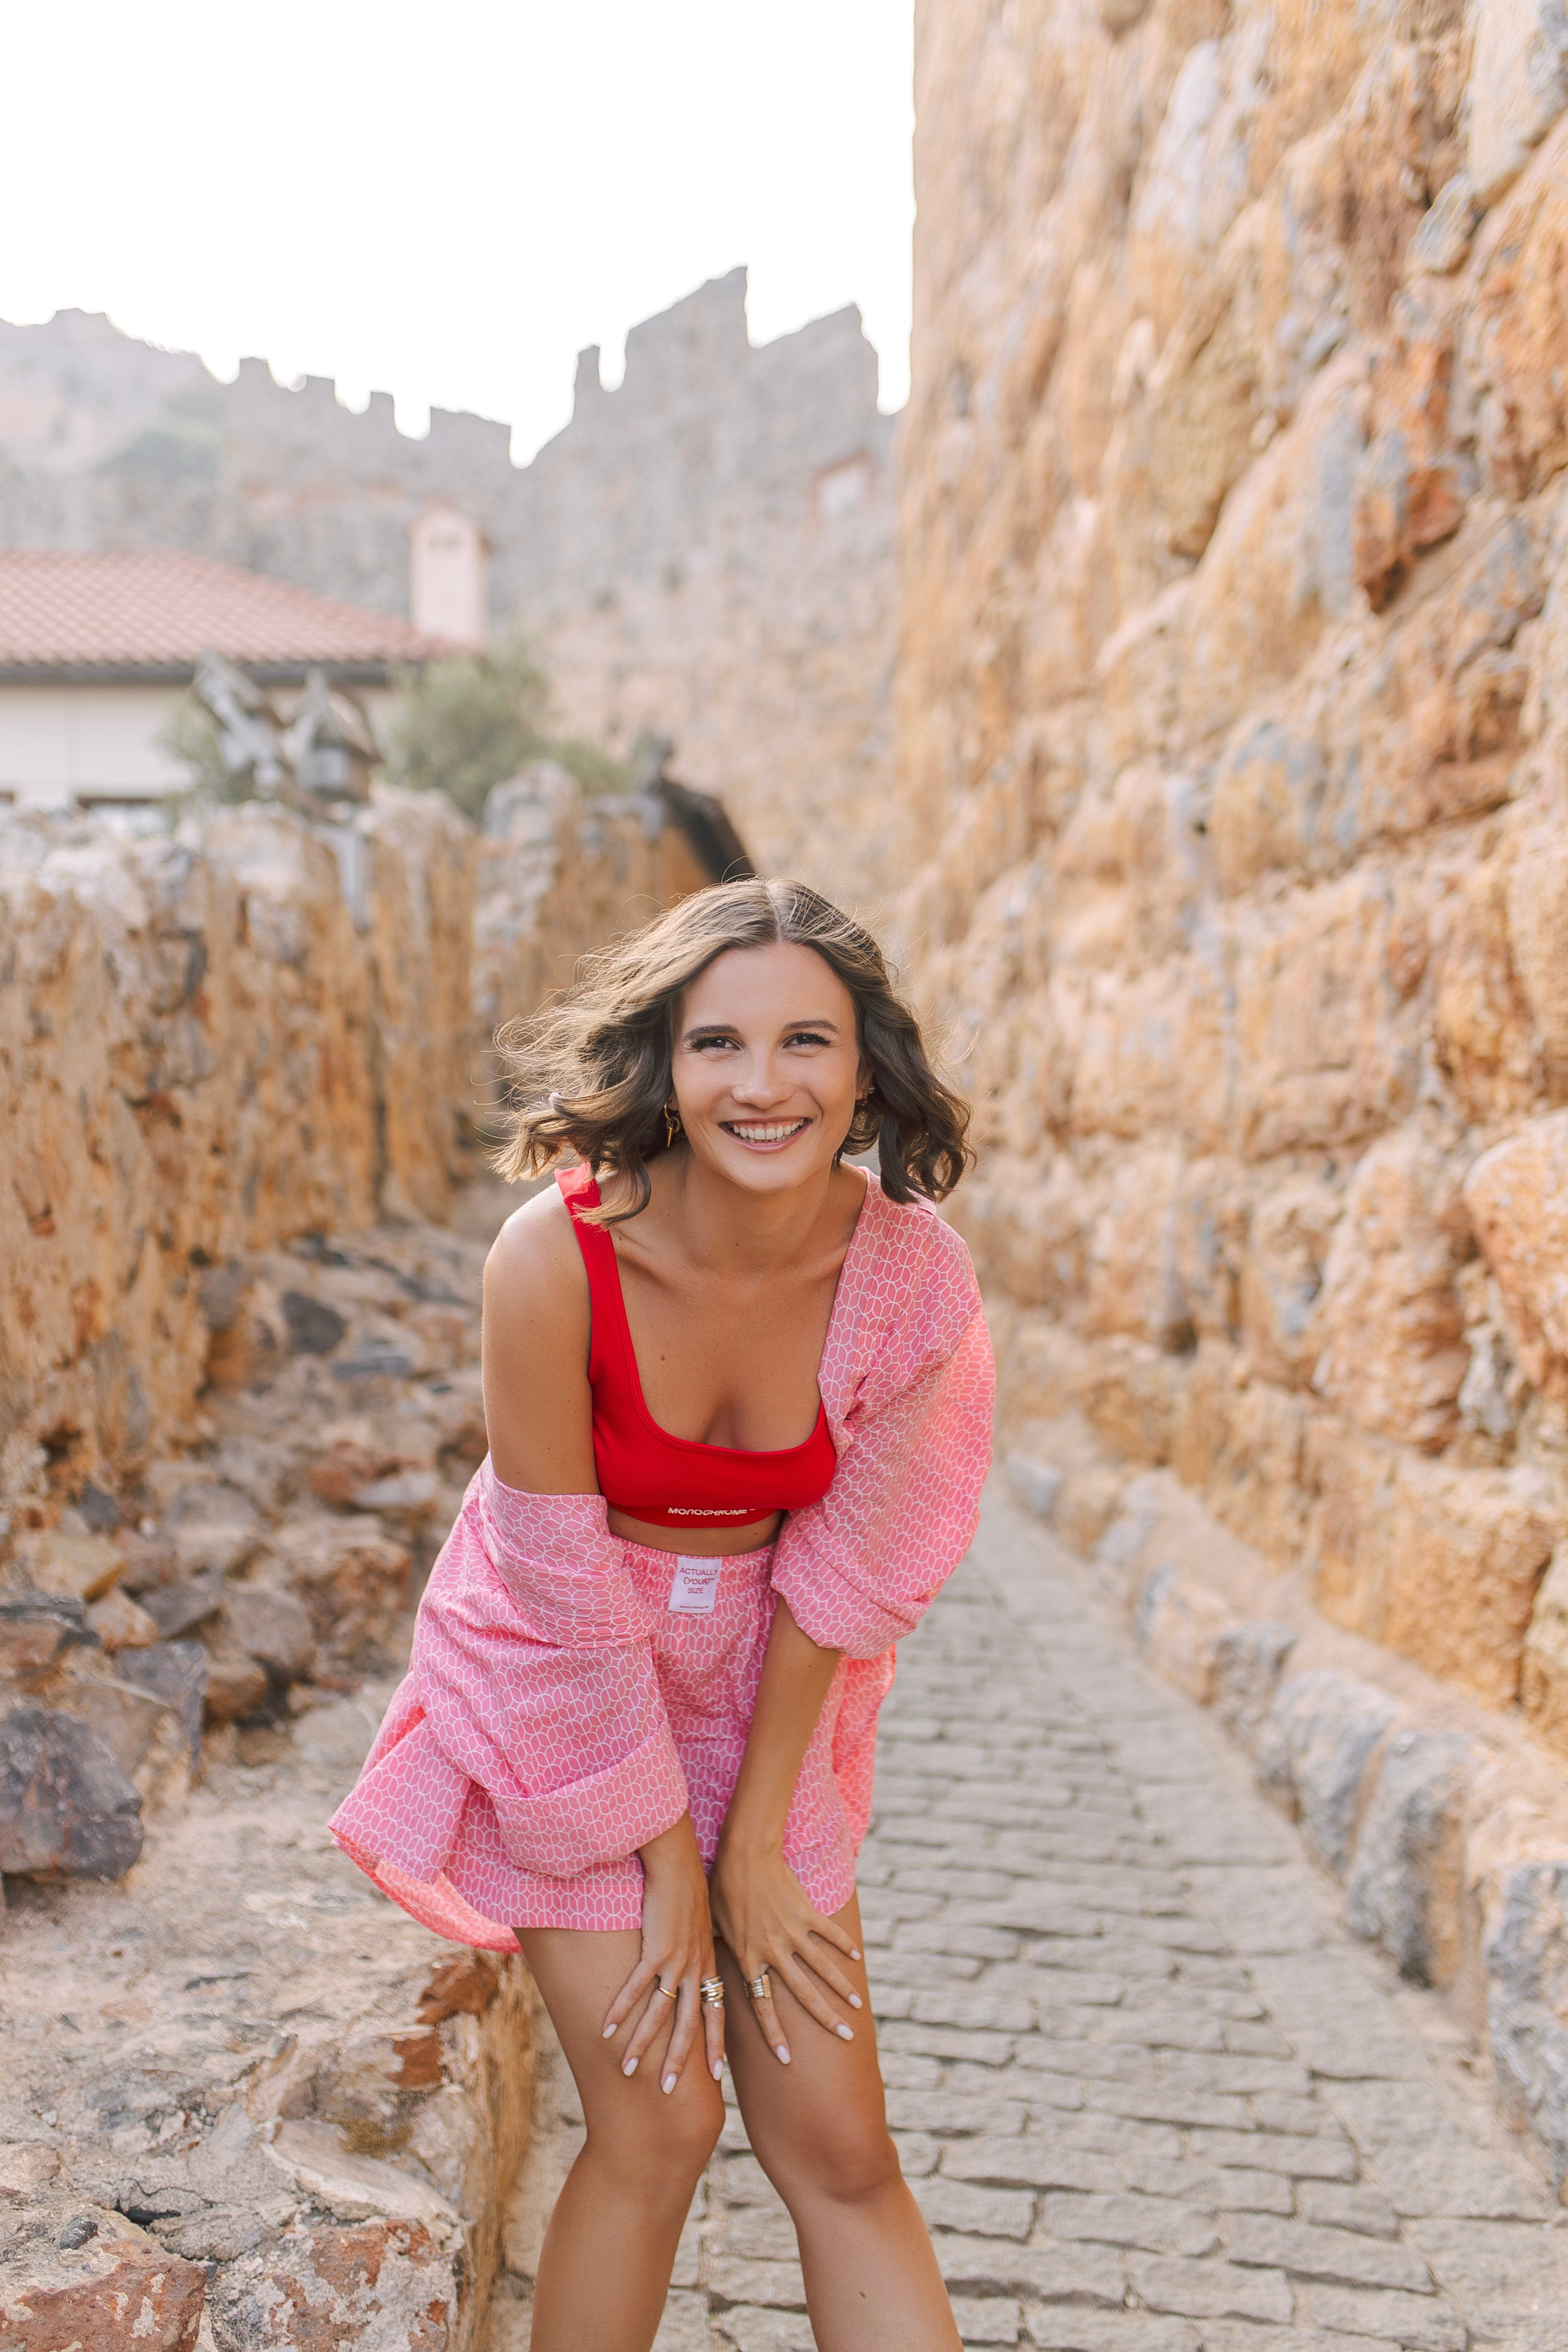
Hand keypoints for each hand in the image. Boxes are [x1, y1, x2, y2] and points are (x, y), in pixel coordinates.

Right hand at [601, 1815, 724, 2092]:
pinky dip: (621, 2010)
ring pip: (660, 2014)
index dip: (716, 2046)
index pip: (715, 2013)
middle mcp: (696, 1969)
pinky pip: (637, 1987)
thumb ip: (696, 1950)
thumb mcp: (699, 1926)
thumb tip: (690, 1964)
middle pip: (689, 2025)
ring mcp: (676, 1961)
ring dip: (643, 2045)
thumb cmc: (687, 1890)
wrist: (680, 1863)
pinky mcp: (656, 1949)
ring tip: (628, 2071)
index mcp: (708, 1966)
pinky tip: (606, 2029)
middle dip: (680, 2061)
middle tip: (670, 2093)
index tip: (718, 2077)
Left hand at [708, 1836, 862, 2063]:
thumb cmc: (722, 1887)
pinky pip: (828, 1933)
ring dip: (842, 1989)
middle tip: (845, 2038)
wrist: (744, 1854)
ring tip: (858, 2007)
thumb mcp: (715, 1925)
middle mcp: (773, 1951)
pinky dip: (842, 1945)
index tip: (787, 2059)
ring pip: (823, 1968)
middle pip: (804, 1995)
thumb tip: (711, 1969)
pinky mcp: (806, 1912)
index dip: (773, 2034)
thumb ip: (722, 1951)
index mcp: (749, 1958)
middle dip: (826, 2020)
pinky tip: (856, 1958)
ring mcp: (793, 1932)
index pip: (762, 2005)